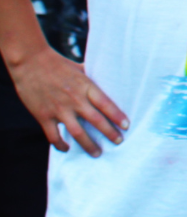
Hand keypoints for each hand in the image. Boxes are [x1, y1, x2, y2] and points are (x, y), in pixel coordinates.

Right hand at [9, 45, 127, 155]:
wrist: (30, 63)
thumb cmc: (57, 64)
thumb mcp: (79, 67)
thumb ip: (91, 77)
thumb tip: (107, 78)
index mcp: (85, 86)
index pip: (106, 103)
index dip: (117, 116)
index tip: (126, 125)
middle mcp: (75, 99)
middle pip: (96, 120)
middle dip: (109, 132)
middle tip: (119, 141)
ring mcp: (59, 109)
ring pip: (77, 132)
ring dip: (88, 145)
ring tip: (97, 153)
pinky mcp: (44, 116)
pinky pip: (54, 136)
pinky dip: (61, 145)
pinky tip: (67, 148)